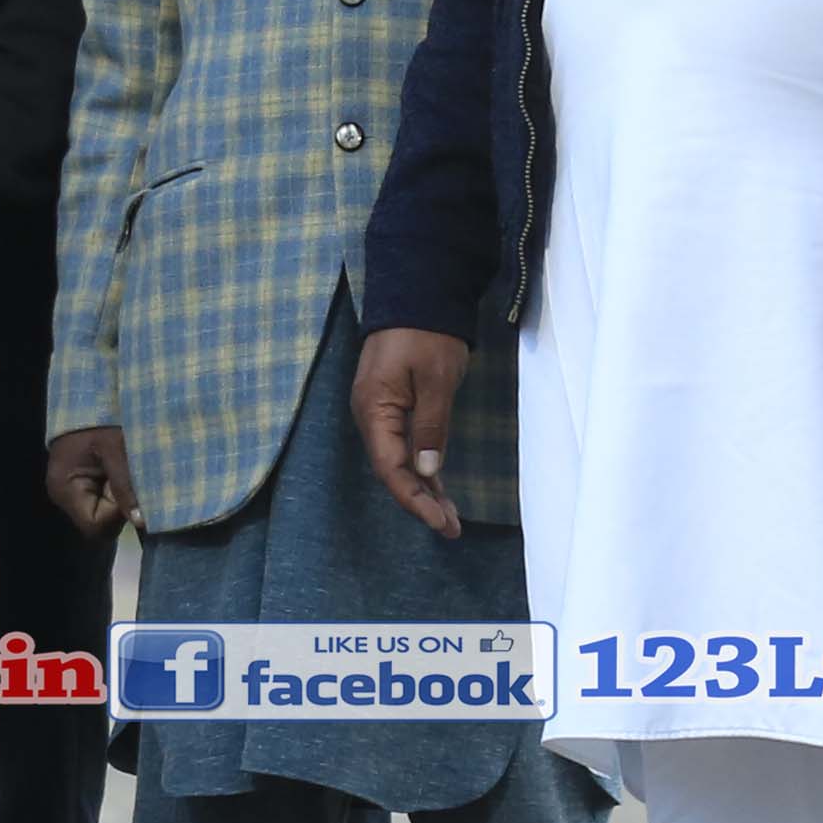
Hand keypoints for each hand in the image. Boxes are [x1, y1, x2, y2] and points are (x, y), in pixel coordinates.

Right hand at [45, 425, 135, 541]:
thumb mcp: (115, 448)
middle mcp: (65, 496)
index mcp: (65, 489)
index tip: (128, 487)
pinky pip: (104, 498)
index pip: (95, 526)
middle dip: (120, 504)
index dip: (116, 513)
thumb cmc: (99, 417)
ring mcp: (73, 490)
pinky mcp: (83, 482)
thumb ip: (125, 486)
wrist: (88, 391)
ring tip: (125, 467)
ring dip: (121, 494)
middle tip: (129, 473)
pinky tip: (121, 467)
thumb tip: (141, 522)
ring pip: (104, 511)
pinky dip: (118, 487)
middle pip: (100, 522)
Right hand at [352, 326, 471, 540]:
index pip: (390, 468)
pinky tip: (438, 488)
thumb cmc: (427, 335)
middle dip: (421, 502)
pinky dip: (422, 469)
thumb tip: (427, 472)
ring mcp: (380, 412)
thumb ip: (431, 425)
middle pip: (392, 471)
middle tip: (451, 528)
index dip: (413, 499)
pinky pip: (404, 446)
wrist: (417, 295)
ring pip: (398, 462)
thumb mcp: (437, 379)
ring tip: (449, 518)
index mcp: (375, 410)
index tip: (439, 521)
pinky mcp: (393, 407)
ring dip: (423, 490)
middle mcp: (370, 416)